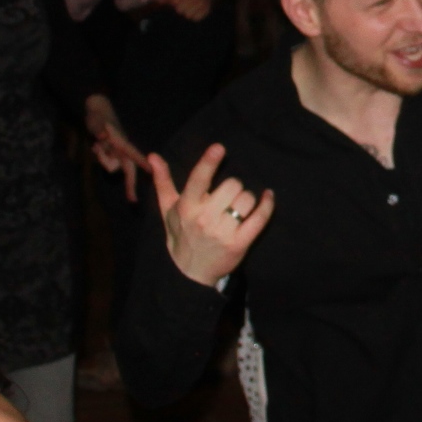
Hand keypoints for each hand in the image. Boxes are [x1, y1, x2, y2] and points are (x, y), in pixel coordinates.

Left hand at [85, 100, 145, 202]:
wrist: (96, 110)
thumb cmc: (98, 115)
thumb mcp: (96, 121)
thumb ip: (99, 127)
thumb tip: (102, 135)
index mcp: (122, 143)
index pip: (134, 156)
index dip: (143, 164)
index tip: (153, 173)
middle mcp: (122, 150)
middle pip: (128, 170)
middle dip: (131, 184)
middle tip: (132, 201)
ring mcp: (117, 151)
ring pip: (112, 166)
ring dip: (103, 159)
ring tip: (96, 144)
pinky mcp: (111, 152)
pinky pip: (106, 161)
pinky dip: (100, 156)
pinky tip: (96, 146)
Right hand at [147, 144, 274, 286]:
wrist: (189, 273)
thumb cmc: (180, 234)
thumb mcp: (167, 209)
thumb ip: (163, 181)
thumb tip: (153, 156)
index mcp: (187, 207)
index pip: (198, 180)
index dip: (208, 163)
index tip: (219, 148)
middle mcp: (204, 219)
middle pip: (232, 185)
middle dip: (233, 187)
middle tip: (226, 197)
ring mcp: (223, 232)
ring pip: (246, 199)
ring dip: (246, 199)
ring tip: (237, 207)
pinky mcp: (239, 243)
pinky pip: (260, 218)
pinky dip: (267, 205)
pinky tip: (268, 197)